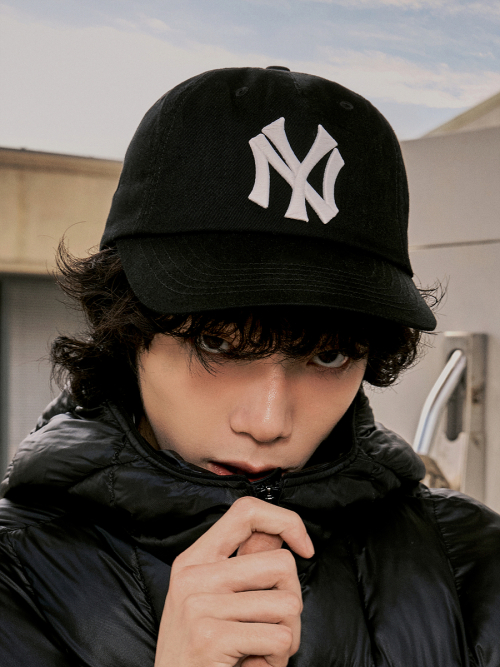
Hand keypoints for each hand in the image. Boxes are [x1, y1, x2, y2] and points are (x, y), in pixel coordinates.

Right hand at [154, 496, 313, 666]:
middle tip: (272, 627)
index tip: (304, 548)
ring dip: (286, 637)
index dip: (286, 522)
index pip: (247, 511)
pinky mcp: (210, 637)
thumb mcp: (213, 599)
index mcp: (194, 559)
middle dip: (291, 601)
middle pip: (281, 563)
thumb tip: (280, 534)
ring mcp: (199, 605)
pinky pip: (279, 638)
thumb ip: (244, 566)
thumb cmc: (202, 653)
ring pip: (287, 605)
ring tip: (259, 649)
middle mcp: (193, 576)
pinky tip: (252, 664)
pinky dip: (277, 660)